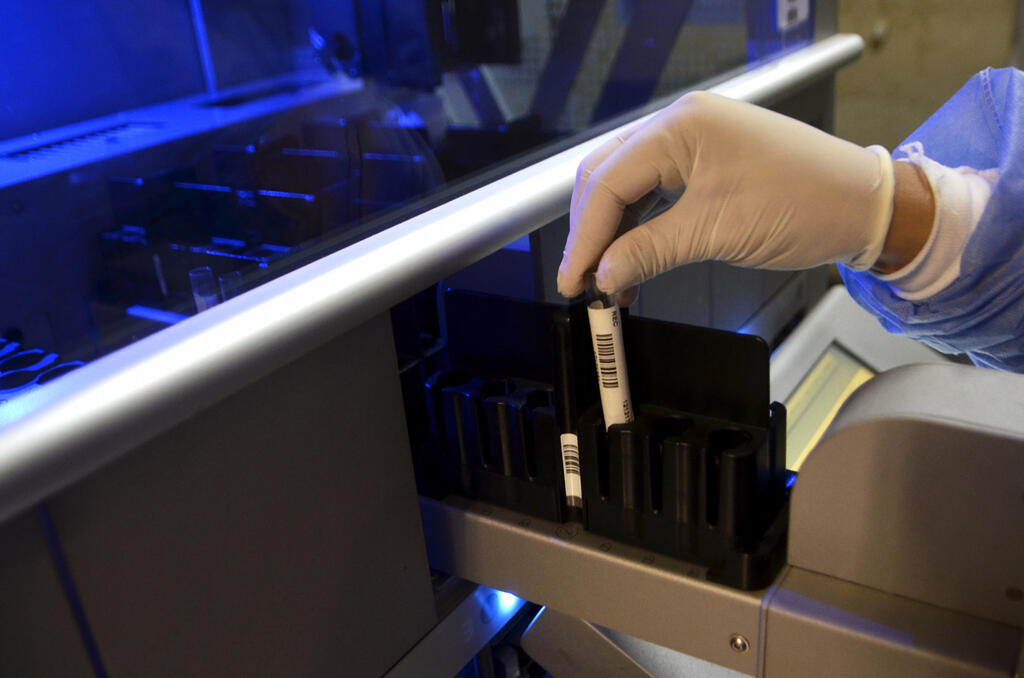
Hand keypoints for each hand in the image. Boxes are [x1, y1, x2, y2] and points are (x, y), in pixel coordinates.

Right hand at [557, 92, 895, 296]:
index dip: (584, 237)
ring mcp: (693, 142)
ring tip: (609, 282)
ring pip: (628, 188)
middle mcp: (680, 125)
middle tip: (582, 282)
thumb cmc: (805, 205)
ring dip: (614, 235)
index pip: (608, 182)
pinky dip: (640, 230)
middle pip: (608, 178)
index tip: (572, 282)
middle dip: (591, 233)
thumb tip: (602, 277)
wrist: (865, 206)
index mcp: (681, 126)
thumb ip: (649, 251)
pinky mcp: (705, 162)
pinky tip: (635, 265)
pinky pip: (655, 194)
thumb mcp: (717, 232)